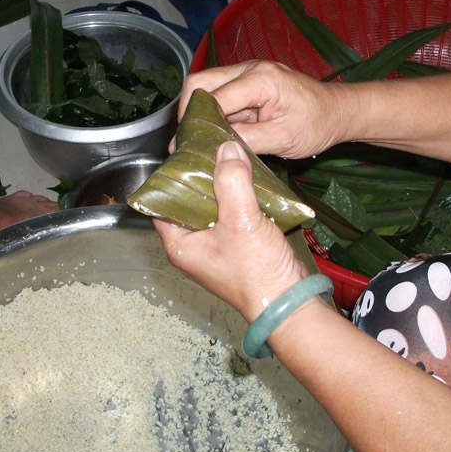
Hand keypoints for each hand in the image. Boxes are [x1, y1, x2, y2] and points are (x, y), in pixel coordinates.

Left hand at [154, 140, 309, 321]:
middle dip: (201, 178)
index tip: (184, 154)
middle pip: (188, 202)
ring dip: (222, 187)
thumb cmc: (257, 273)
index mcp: (180, 245)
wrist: (288, 301)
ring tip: (230, 160)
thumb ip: (232, 183)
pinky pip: (231, 217)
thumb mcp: (241, 221)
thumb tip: (225, 150)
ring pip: (212, 208)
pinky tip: (248, 182)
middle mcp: (193, 247)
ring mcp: (215, 248)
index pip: (162, 203)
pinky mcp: (236, 247)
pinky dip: (238, 199)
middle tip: (210, 152)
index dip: (171, 178)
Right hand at [179, 60, 355, 159]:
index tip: (184, 147)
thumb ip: (247, 141)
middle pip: (200, 83)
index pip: (212, 97)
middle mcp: (249, 69)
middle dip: (188, 112)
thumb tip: (215, 149)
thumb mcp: (283, 139)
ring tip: (196, 142)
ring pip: (207, 88)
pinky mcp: (248, 84)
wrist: (338, 112)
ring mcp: (248, 74)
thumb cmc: (318, 124)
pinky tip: (213, 136)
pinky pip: (220, 95)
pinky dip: (213, 114)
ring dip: (200, 114)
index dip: (194, 122)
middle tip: (185, 142)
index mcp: (260, 79)